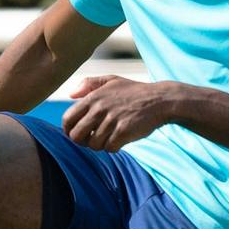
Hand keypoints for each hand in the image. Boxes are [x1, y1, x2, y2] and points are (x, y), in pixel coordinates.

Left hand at [62, 76, 182, 150]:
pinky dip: (113, 147)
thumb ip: (89, 84)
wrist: (160, 100)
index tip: (77, 134)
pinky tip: (120, 140)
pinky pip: (109, 148)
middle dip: (83, 141)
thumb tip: (71, 95)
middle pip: (76, 136)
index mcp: (93, 97)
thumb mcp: (112, 80)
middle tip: (92, 139)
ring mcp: (111, 120)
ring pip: (93, 145)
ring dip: (100, 145)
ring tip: (109, 137)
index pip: (68, 119)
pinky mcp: (123, 131)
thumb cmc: (135, 92)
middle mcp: (99, 108)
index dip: (69, 130)